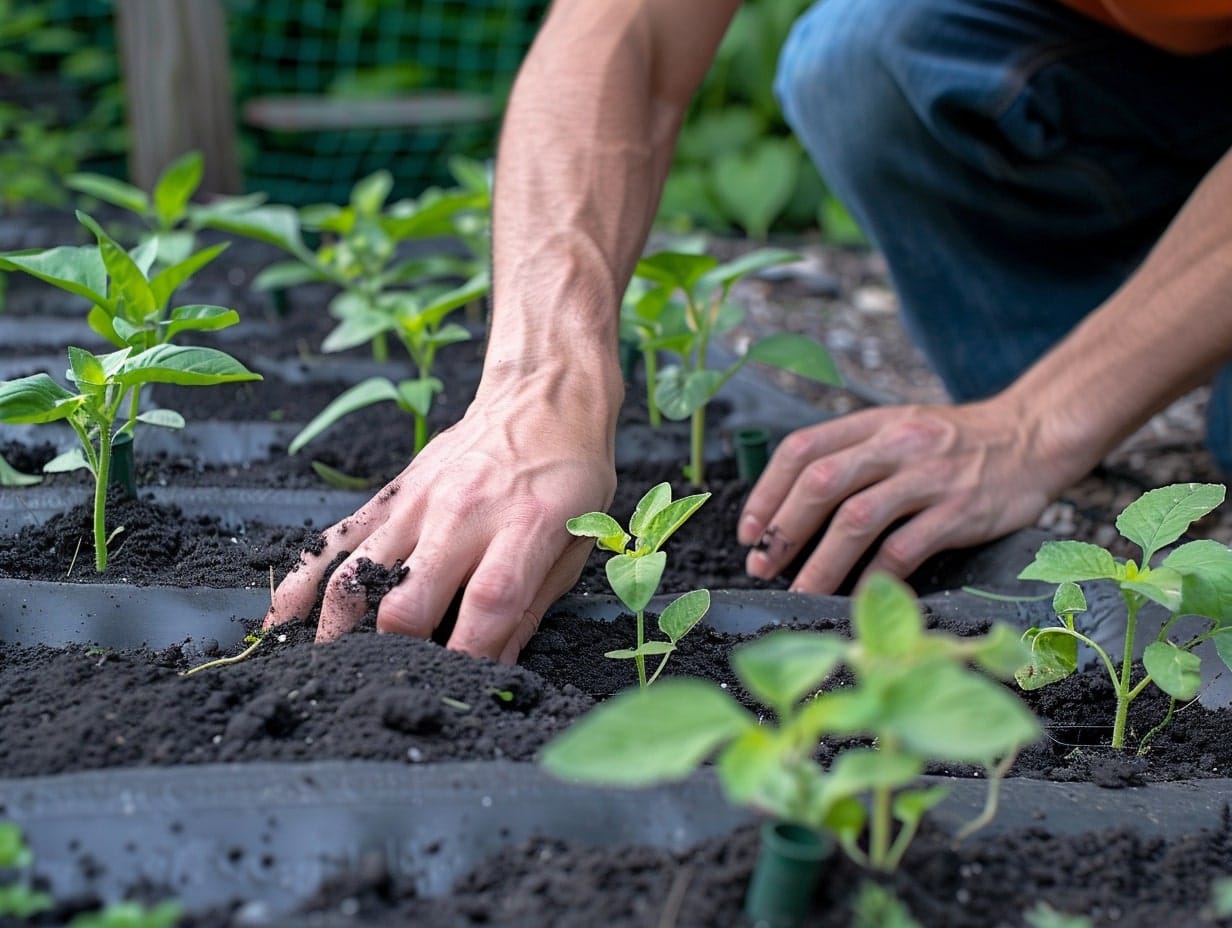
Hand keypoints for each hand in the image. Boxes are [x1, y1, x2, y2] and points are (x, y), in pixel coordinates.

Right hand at [263, 374, 617, 661]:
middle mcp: (463, 512)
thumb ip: (531, 607)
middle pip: (407, 599)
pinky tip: (281, 622)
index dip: (469, 657)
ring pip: (355, 573)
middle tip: (389, 691)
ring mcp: (418, 501)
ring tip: (321, 674)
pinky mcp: (391, 493)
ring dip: (333, 631)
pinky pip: (334, 540)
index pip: (488, 603)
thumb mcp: (575, 541)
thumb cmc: (568, 475)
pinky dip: (302, 583)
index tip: (457, 692)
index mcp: (524, 524)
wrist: (541, 397)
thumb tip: (493, 669)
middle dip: (394, 657)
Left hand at [737, 399, 1082, 592]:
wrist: (1034, 435)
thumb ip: (853, 456)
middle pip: (820, 482)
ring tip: (800, 591)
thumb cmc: (956, 443)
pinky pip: (905, 549)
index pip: (802, 449)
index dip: (766, 491)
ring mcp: (928, 477)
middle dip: (782, 529)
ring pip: (856, 519)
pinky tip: (859, 596)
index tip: (749, 530)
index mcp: (873, 424)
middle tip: (763, 565)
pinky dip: (875, 577)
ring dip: (820, 562)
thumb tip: (792, 508)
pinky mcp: (959, 511)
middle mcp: (895, 444)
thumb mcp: (899, 428)